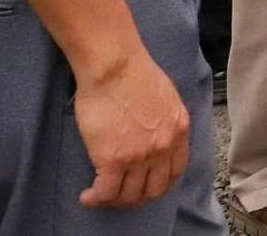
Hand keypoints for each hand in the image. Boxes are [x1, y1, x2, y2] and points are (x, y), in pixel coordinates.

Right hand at [74, 47, 189, 208]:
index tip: (146, 184)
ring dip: (116, 200)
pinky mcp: (113, 160)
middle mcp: (163, 147)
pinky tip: (87, 196)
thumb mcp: (165, 98)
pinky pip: (106, 192)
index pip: (175, 170)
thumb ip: (164, 120)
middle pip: (154, 188)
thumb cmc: (134, 73)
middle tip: (122, 195)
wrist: (115, 67)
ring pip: (130, 195)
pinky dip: (96, 198)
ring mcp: (139, 156)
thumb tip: (152, 132)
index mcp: (178, 130)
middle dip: (138, 197)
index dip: (159, 182)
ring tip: (102, 195)